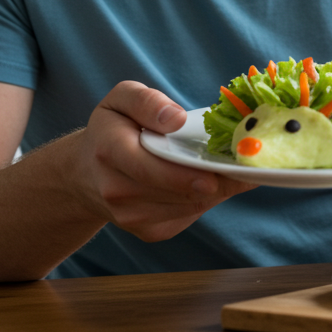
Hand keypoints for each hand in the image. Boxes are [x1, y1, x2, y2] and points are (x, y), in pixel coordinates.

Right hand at [73, 80, 256, 241]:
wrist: (85, 173)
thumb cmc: (112, 128)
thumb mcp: (121, 99)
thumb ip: (146, 102)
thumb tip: (176, 118)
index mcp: (110, 151)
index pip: (151, 167)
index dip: (187, 174)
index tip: (219, 172)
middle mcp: (117, 191)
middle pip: (179, 192)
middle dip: (217, 181)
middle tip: (246, 166)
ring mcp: (131, 217)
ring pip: (191, 206)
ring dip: (216, 189)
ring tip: (232, 168)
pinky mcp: (148, 232)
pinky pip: (189, 216)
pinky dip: (206, 199)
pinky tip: (208, 181)